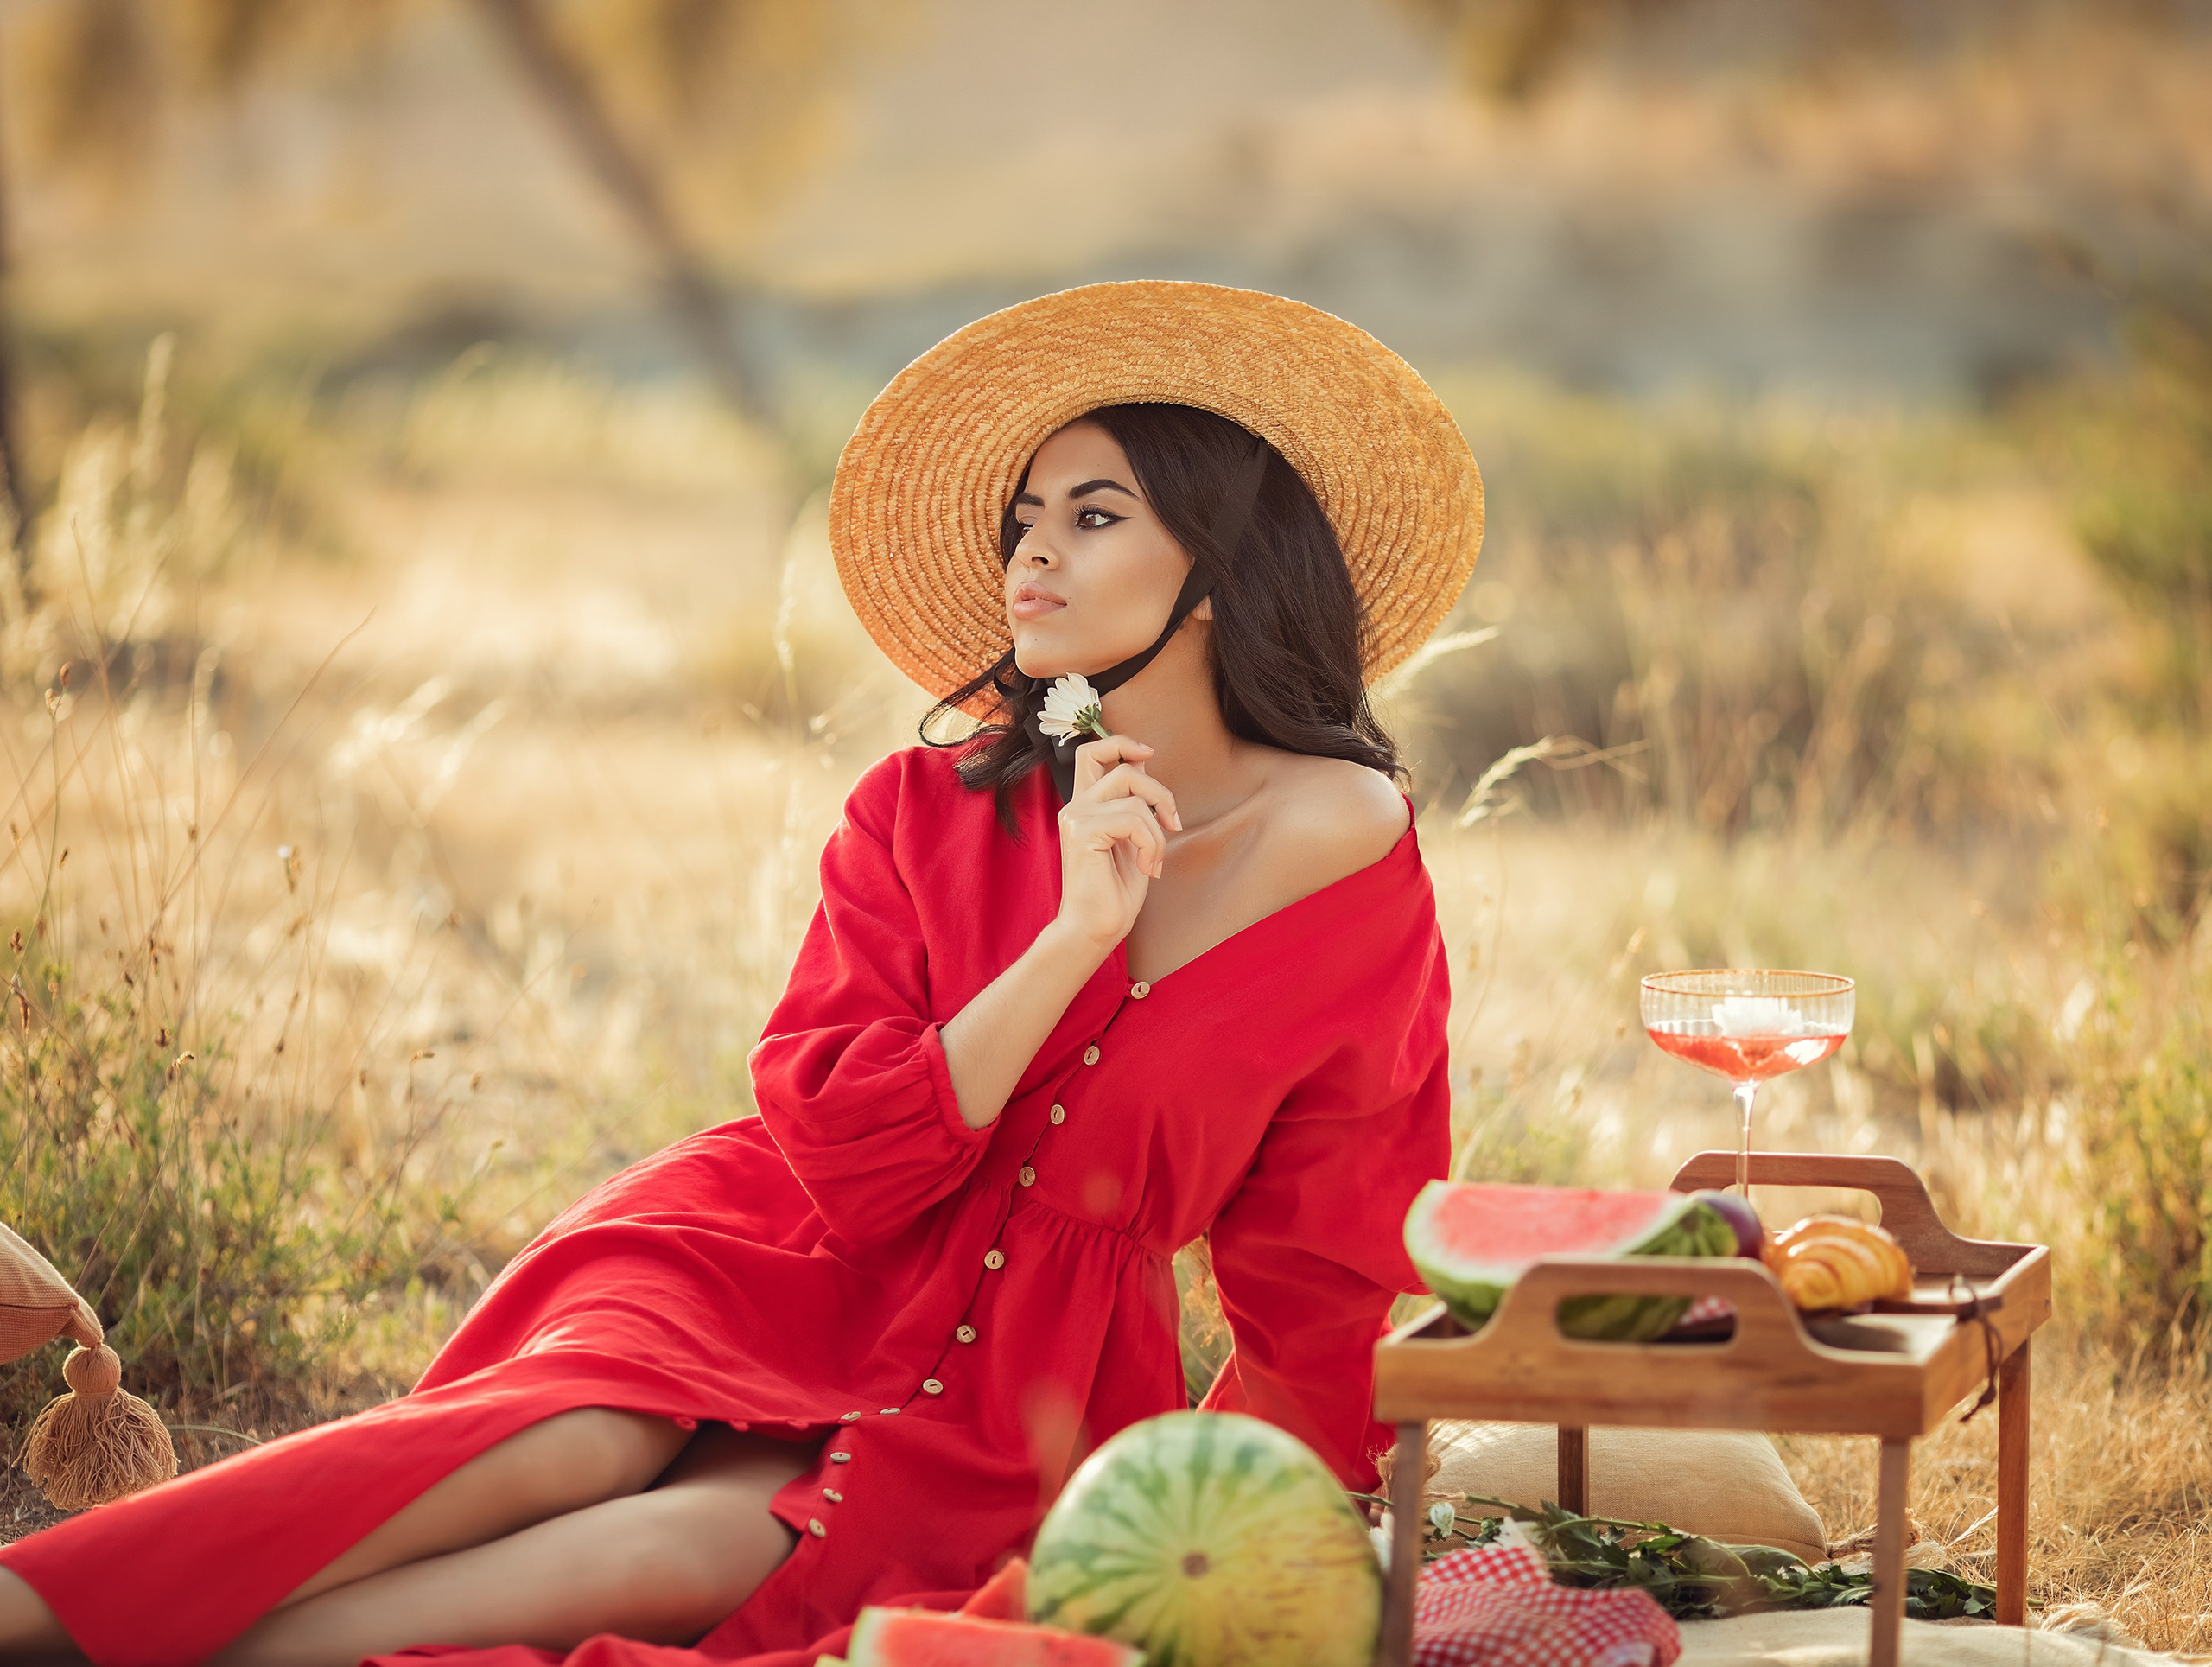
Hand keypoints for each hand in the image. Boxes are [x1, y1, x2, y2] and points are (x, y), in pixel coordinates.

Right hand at [1053, 734, 1182, 950]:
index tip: (1148, 754)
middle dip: (1159, 791)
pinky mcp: (1082, 832)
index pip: (1092, 752)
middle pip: (1122, 767)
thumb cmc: (1114, 892)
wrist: (1094, 929)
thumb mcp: (1132, 839)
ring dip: (1158, 832)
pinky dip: (1152, 845)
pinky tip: (1147, 869)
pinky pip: (1135, 820)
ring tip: (1154, 861)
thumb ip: (1133, 804)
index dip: (1121, 743)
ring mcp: (1076, 817)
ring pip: (1136, 798)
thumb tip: (1144, 765)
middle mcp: (1075, 806)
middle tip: (1173, 823)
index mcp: (1084, 806)